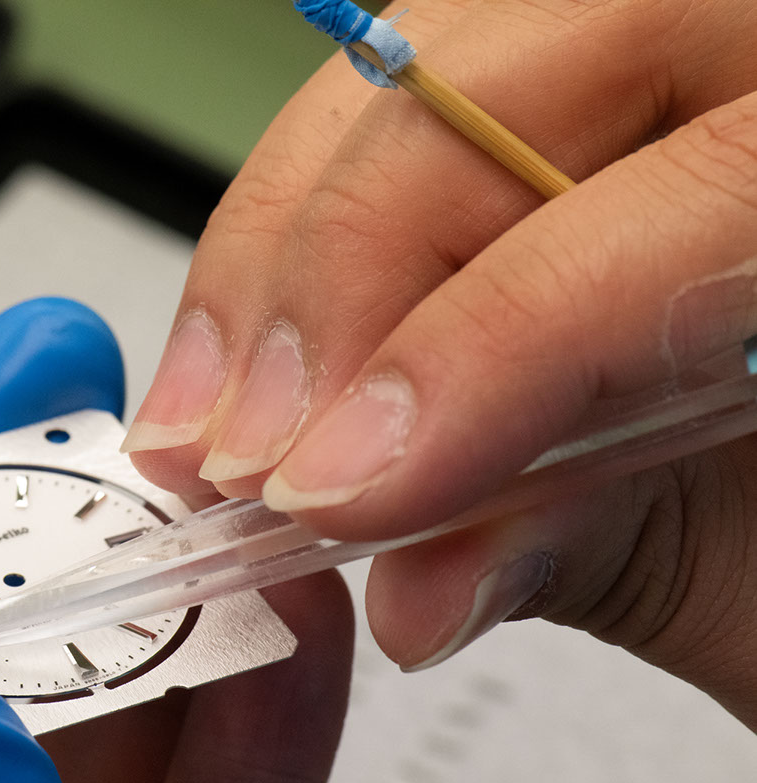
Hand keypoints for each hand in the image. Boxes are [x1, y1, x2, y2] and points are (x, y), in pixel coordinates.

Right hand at [123, 0, 756, 728]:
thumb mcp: (753, 565)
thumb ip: (606, 547)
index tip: (335, 495)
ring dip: (270, 265)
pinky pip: (380, 114)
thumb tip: (412, 591)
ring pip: (394, 83)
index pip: (661, 215)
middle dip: (322, 292)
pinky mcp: (536, 73)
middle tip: (247, 460)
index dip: (473, 354)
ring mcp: (629, 41)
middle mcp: (735, 47)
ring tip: (216, 424)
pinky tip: (248, 359)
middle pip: (471, 100)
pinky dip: (285, 239)